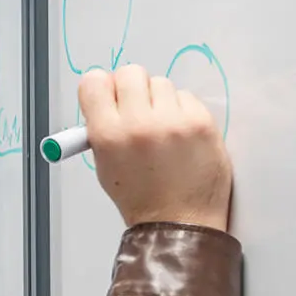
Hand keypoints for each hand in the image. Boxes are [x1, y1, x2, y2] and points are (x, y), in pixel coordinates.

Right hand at [79, 64, 232, 230]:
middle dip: (132, 89)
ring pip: (161, 83)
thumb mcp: (105, 165)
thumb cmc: (143, 198)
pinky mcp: (201, 122)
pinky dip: (182, 110)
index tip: (109, 96)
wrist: (180, 222)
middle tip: (137, 109)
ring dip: (159, 100)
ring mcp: (173, 121)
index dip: (102, 88)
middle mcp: (138, 123)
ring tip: (162, 128)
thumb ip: (101, 128)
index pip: (94, 82)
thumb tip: (107, 98)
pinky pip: (186, 97)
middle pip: (130, 73)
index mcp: (107, 135)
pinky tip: (180, 135)